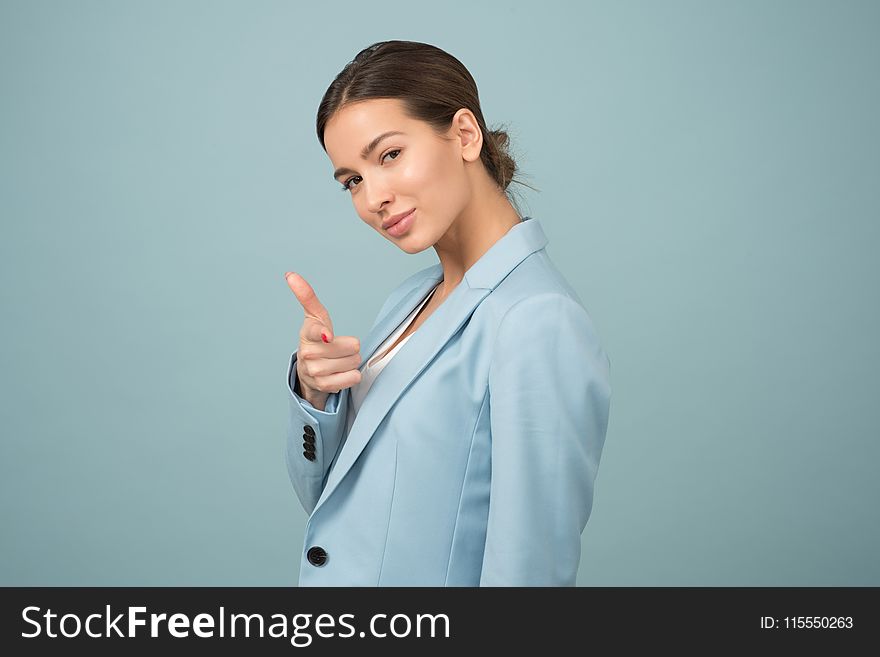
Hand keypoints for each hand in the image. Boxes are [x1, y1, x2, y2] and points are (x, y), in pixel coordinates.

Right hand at [285, 272, 361, 406]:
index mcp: (307, 333)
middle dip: (350, 347)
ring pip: (354, 362)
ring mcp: (315, 371)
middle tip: (339, 349)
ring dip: (352, 361)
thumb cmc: (316, 339)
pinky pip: (353, 377)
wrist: (308, 371)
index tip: (328, 335)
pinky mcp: (324, 386)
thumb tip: (290, 275)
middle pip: (351, 346)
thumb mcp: (315, 316)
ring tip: (339, 360)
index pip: (316, 331)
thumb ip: (307, 296)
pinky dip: (352, 375)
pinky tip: (341, 373)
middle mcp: (308, 353)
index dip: (324, 333)